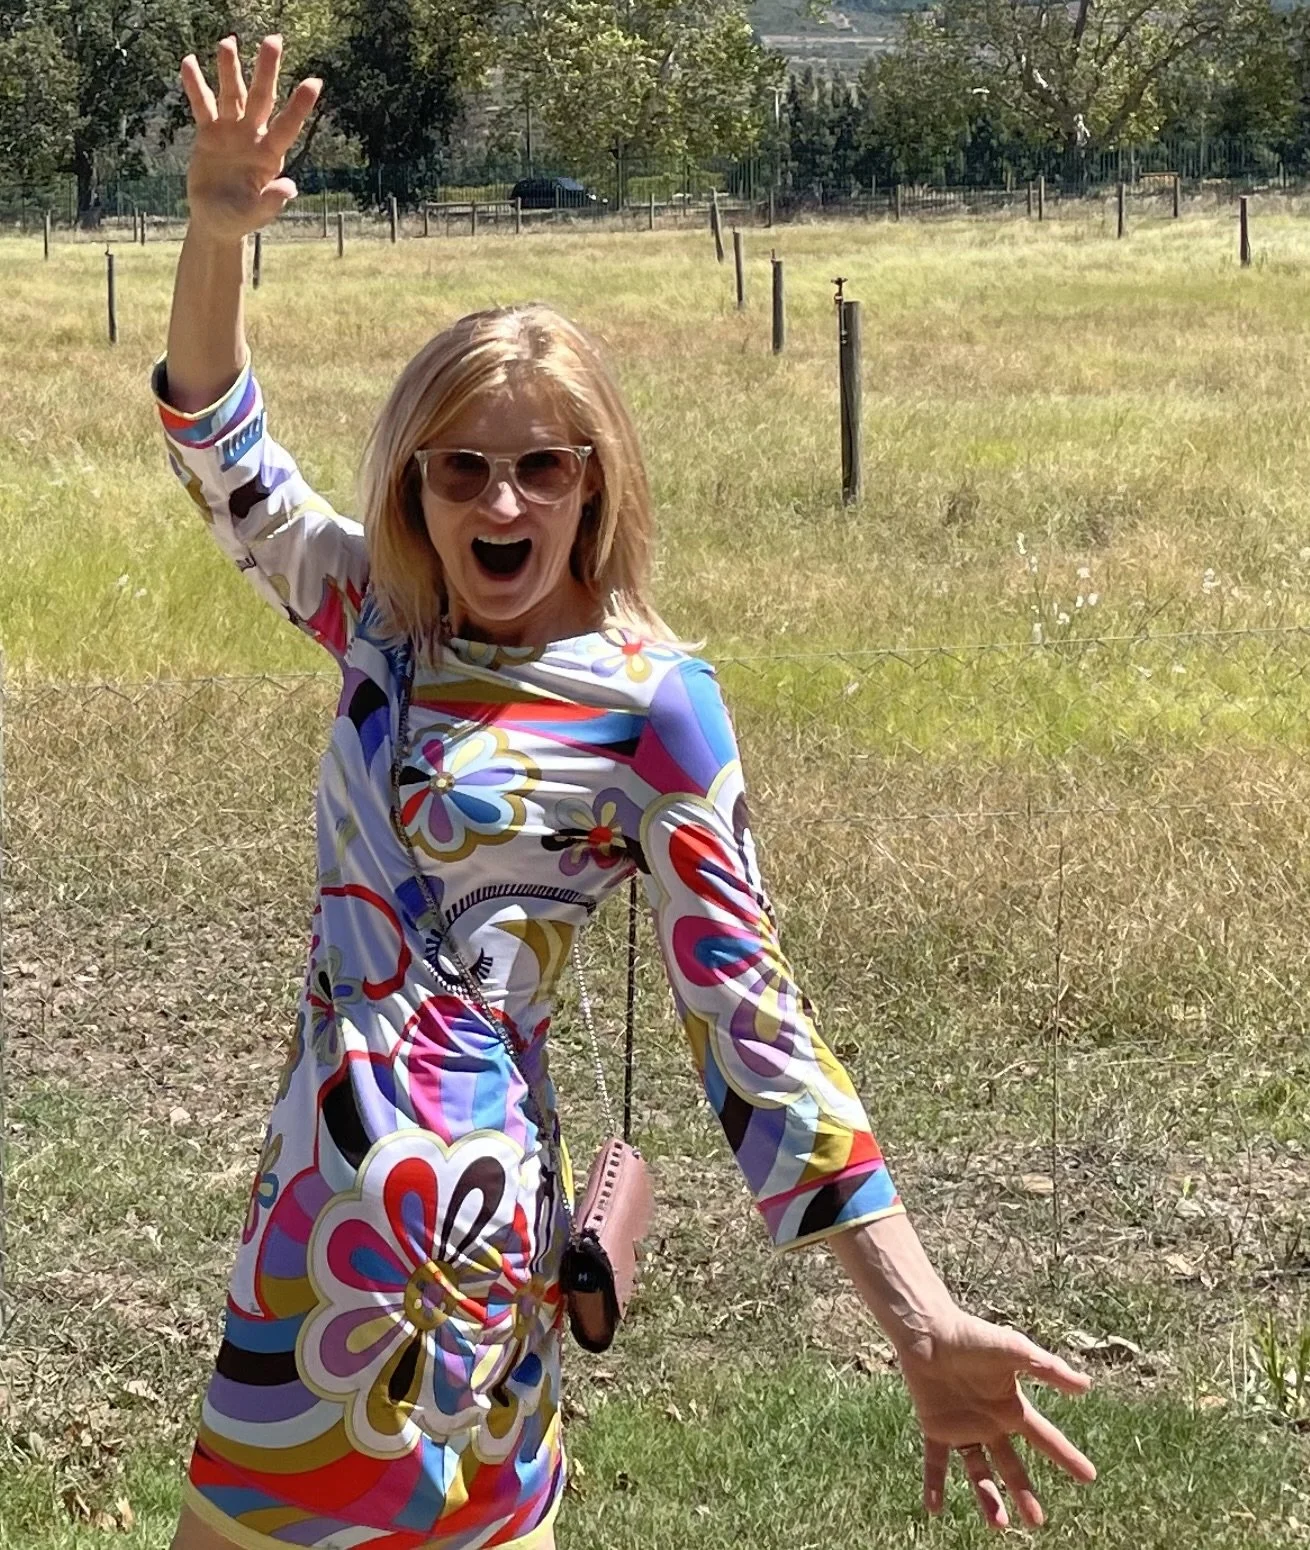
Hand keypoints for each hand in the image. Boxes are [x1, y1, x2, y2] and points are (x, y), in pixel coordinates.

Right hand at [180, 35, 320, 243]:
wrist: (215, 220)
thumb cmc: (239, 220)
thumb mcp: (255, 215)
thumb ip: (271, 201)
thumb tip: (291, 187)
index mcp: (269, 156)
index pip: (287, 125)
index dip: (300, 105)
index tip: (315, 81)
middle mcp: (253, 137)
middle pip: (262, 97)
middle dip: (266, 69)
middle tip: (273, 40)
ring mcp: (231, 132)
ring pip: (232, 94)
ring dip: (231, 69)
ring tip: (228, 42)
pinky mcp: (208, 134)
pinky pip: (202, 105)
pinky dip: (195, 85)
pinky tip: (190, 62)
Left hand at [897, 1307, 1096, 1529]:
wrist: (929, 1331)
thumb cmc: (973, 1337)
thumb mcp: (1014, 1351)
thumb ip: (1048, 1369)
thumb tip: (1086, 1385)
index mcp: (1011, 1407)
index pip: (1045, 1438)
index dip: (1066, 1457)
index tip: (1089, 1477)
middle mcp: (990, 1422)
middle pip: (1012, 1465)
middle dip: (1025, 1492)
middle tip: (1037, 1522)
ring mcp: (963, 1427)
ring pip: (978, 1472)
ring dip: (988, 1498)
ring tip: (999, 1526)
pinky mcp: (935, 1427)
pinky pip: (936, 1461)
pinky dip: (934, 1484)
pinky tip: (934, 1508)